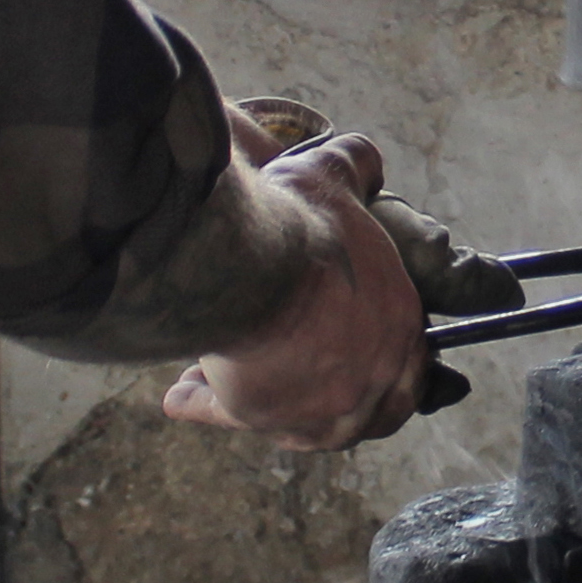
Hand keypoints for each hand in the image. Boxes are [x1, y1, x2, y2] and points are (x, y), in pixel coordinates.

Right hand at [162, 132, 426, 449]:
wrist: (254, 264)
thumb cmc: (302, 224)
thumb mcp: (336, 175)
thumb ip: (358, 166)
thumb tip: (367, 164)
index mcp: (400, 324)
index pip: (404, 355)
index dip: (364, 348)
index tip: (331, 339)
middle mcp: (371, 377)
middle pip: (349, 397)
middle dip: (312, 382)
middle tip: (281, 364)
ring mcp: (322, 408)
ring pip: (292, 414)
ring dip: (255, 396)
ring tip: (212, 374)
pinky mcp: (266, 418)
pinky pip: (233, 417)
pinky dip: (206, 407)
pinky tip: (177, 396)